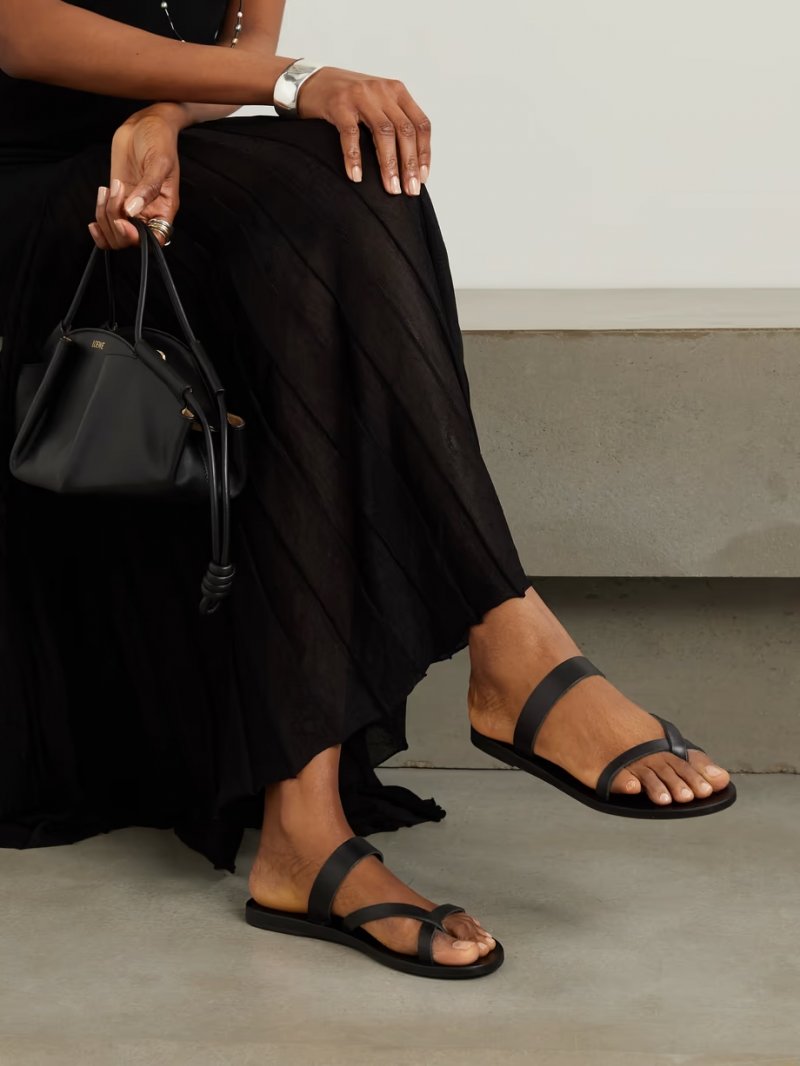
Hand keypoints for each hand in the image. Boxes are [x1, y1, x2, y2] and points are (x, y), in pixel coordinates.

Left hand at [89, 103, 184, 249]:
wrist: (146, 122)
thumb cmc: (160, 139)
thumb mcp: (159, 162)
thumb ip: (148, 188)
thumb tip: (131, 211)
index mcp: (164, 209)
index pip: (154, 239)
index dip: (137, 238)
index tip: (124, 222)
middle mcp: (148, 212)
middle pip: (129, 240)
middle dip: (116, 224)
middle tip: (115, 194)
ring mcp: (131, 206)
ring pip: (114, 231)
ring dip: (105, 215)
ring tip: (109, 188)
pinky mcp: (117, 197)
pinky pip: (106, 219)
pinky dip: (98, 217)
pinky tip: (99, 199)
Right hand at [295, 67, 430, 196]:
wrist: (309, 81)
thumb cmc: (346, 99)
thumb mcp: (377, 103)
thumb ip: (393, 121)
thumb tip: (410, 163)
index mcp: (396, 91)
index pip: (420, 124)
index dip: (424, 153)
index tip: (423, 178)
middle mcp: (382, 91)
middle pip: (404, 130)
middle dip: (410, 164)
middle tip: (410, 191)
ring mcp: (360, 96)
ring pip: (383, 133)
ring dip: (389, 165)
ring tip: (391, 188)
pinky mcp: (339, 104)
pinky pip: (351, 134)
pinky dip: (354, 158)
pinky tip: (357, 176)